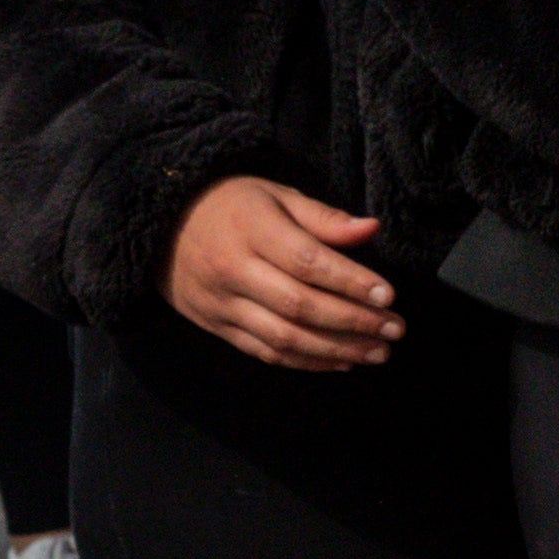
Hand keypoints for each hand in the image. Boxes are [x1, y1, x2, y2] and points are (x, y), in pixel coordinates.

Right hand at [166, 175, 399, 371]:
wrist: (163, 226)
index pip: (308, 262)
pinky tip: (340, 362)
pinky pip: (264, 351)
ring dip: (335, 349)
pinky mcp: (216, 327)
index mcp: (252, 231)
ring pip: (283, 336)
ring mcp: (222, 304)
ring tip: (377, 352)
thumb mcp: (276, 196)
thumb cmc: (233, 205)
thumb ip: (324, 217)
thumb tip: (372, 229)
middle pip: (299, 305)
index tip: (389, 295)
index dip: (351, 282)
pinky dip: (305, 361)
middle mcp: (234, 271)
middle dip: (352, 321)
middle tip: (395, 328)